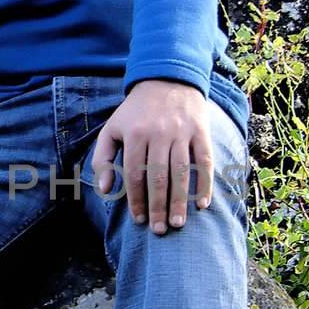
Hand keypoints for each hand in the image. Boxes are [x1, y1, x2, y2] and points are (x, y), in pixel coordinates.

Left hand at [92, 80, 213, 233]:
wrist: (167, 79)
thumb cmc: (136, 111)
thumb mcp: (112, 128)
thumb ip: (103, 158)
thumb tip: (104, 189)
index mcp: (135, 134)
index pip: (134, 174)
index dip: (136, 199)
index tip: (139, 220)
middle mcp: (159, 134)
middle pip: (158, 176)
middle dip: (158, 206)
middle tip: (159, 230)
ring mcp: (181, 132)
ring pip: (181, 172)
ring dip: (180, 201)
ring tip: (177, 223)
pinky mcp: (200, 131)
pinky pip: (204, 160)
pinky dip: (205, 183)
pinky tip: (202, 204)